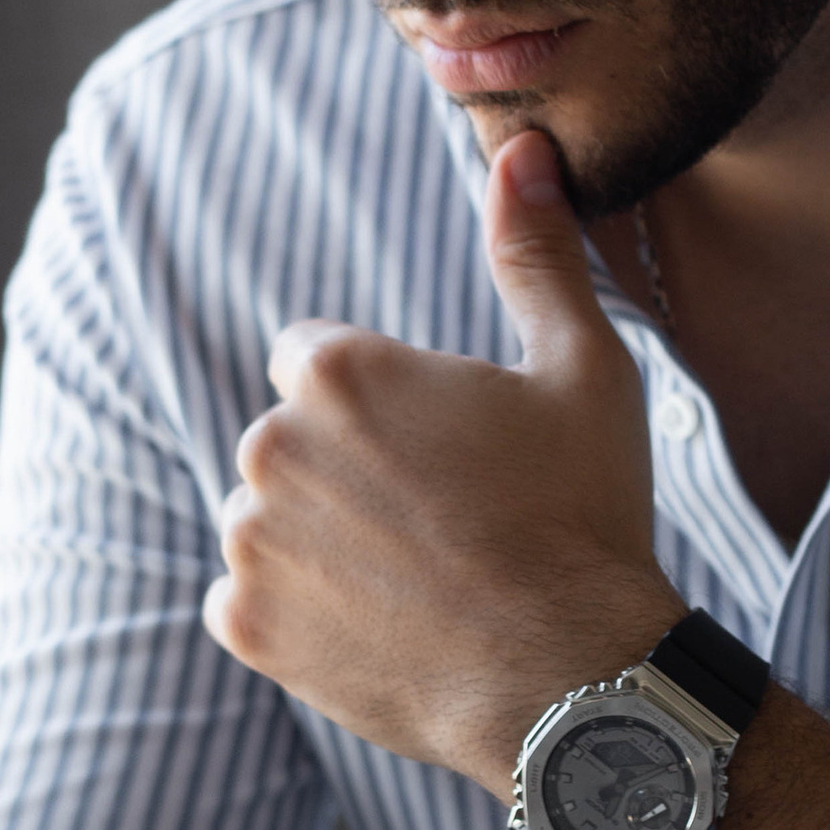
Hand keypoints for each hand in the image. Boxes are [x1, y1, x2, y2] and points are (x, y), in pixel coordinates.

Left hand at [204, 128, 681, 787]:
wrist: (570, 682)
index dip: (383, 405)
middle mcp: (269, 444)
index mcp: (335, 369)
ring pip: (269, 520)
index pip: (314, 359)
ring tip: (416, 579)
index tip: (441, 452)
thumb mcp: (581, 369)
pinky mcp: (245, 625)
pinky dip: (300, 614)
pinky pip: (249, 602)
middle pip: (291, 440)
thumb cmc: (584, 517)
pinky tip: (380, 625)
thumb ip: (534, 253)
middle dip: (348, 472)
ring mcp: (250, 541)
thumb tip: (524, 148)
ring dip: (321, 541)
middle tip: (441, 522)